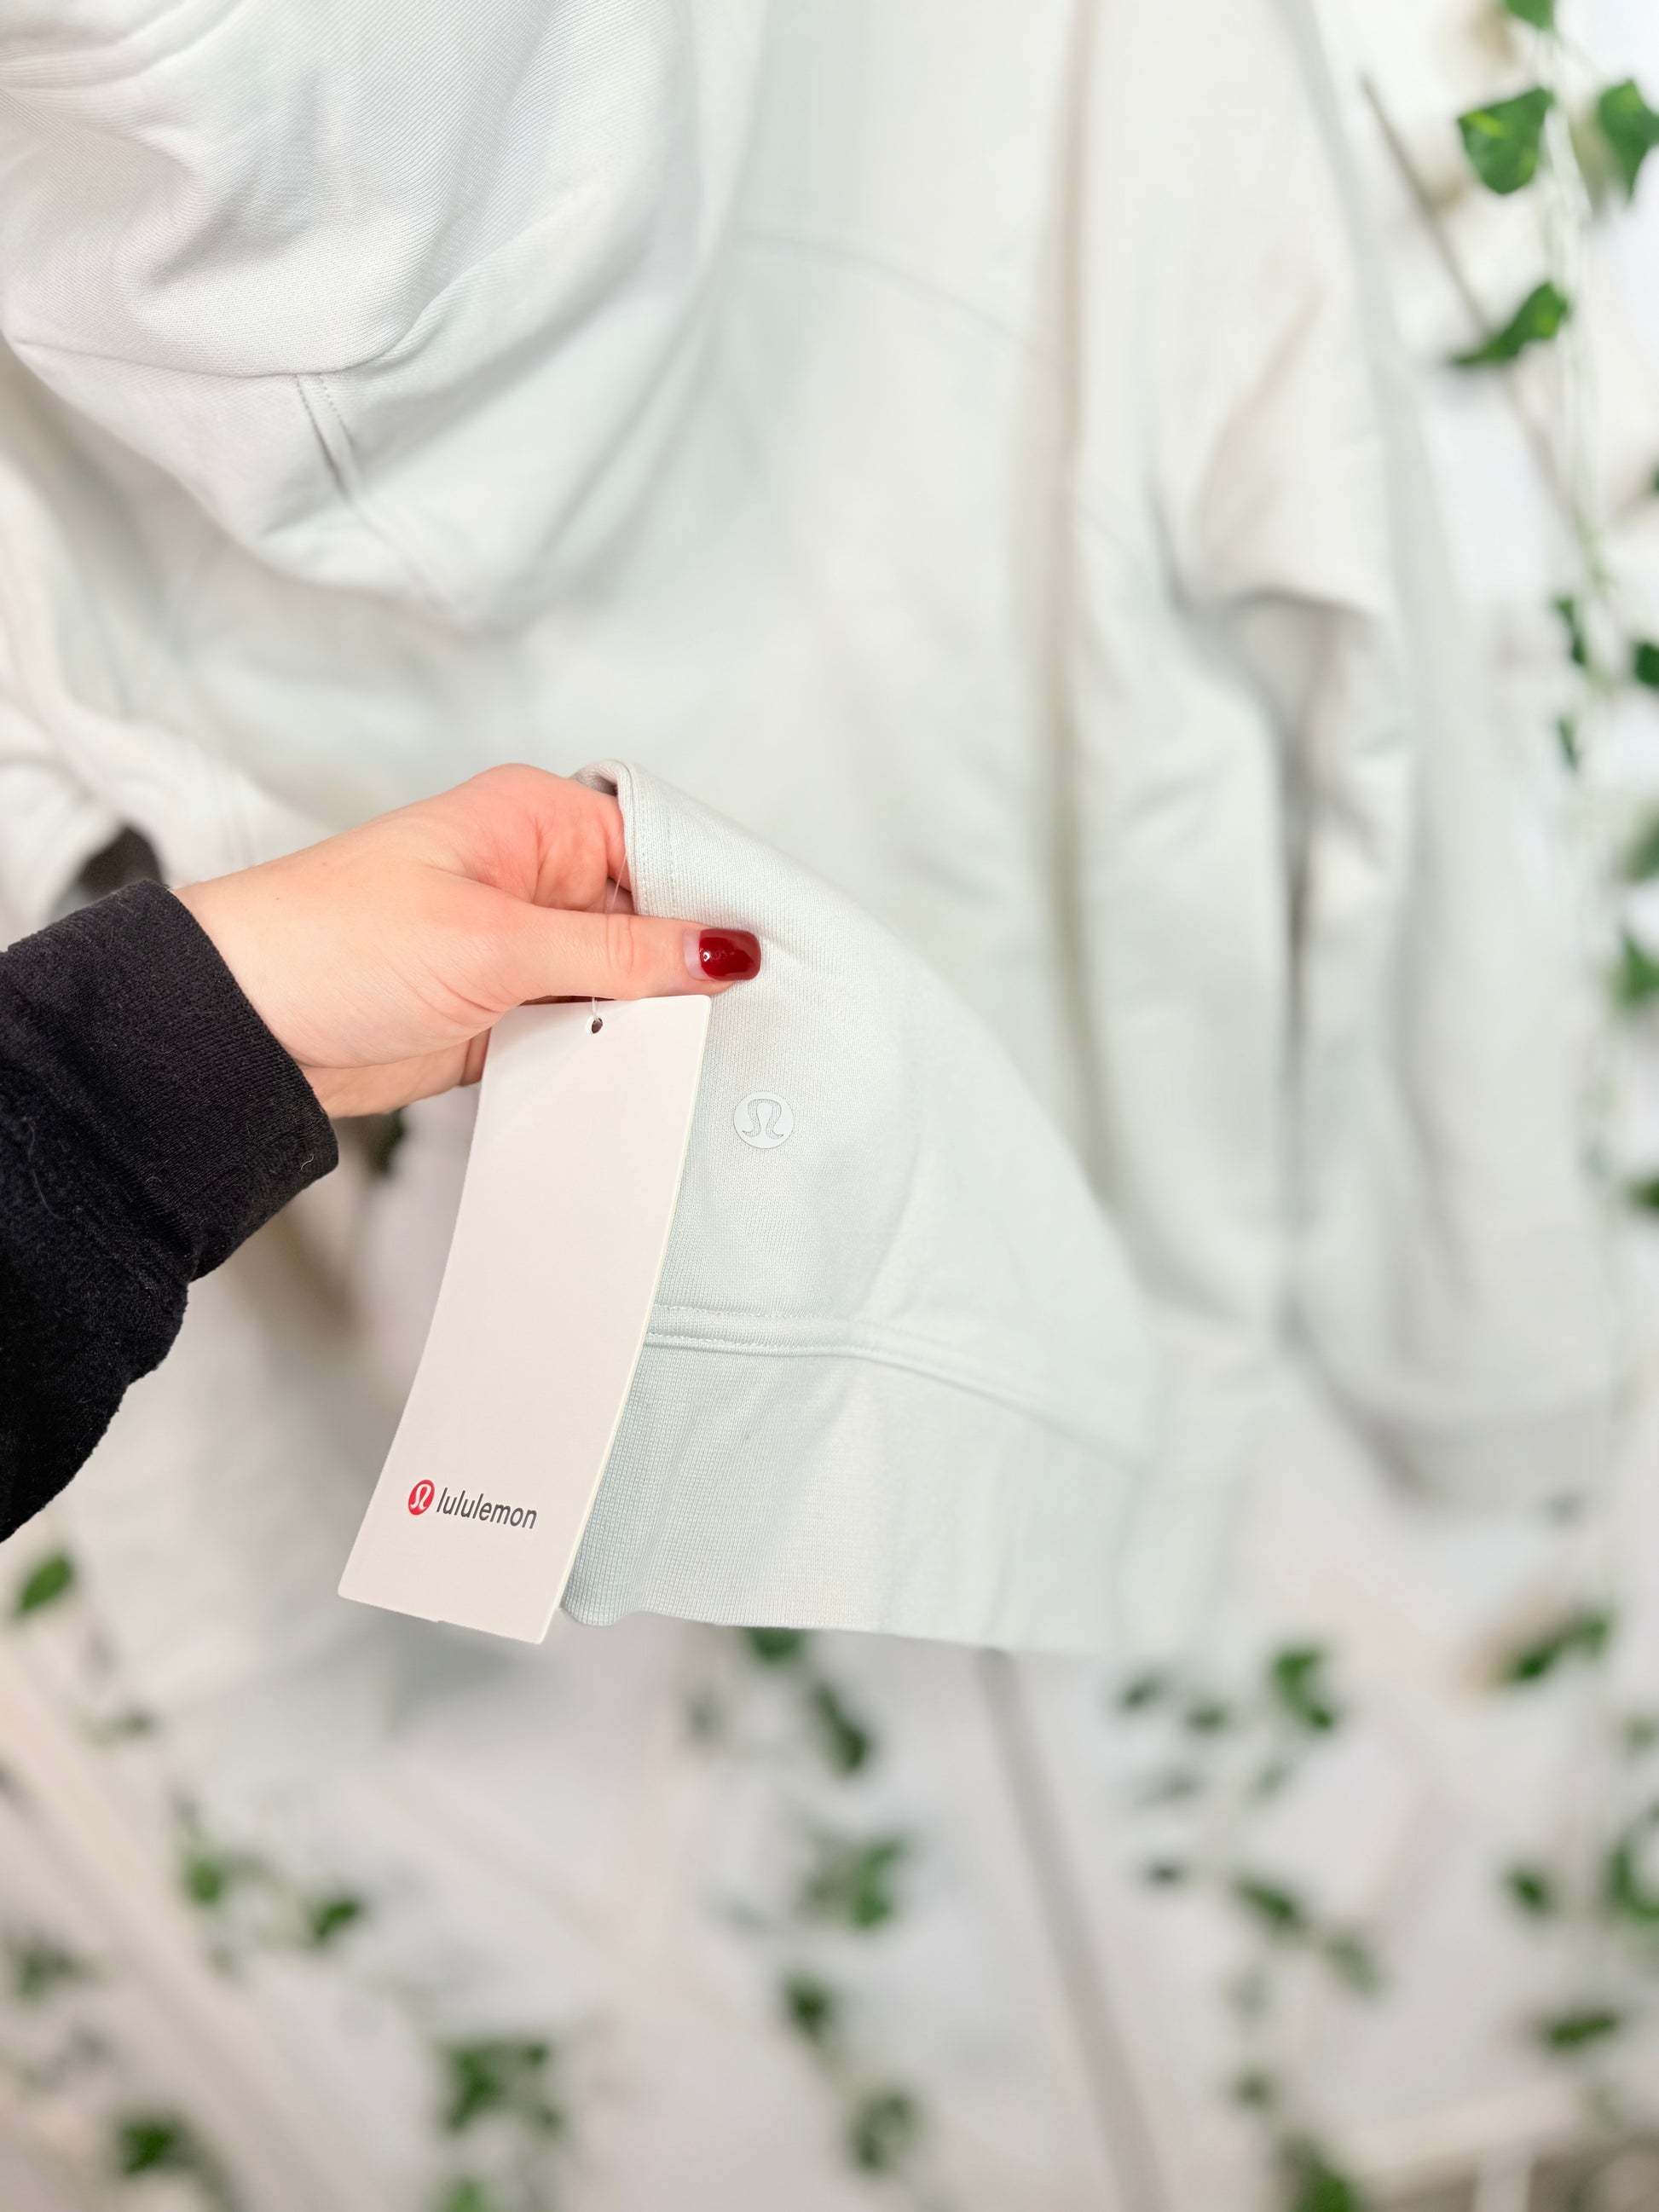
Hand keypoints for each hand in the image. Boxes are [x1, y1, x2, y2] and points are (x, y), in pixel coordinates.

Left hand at [173, 766, 759, 1115]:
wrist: (241, 1030)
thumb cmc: (332, 943)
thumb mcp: (499, 944)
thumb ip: (623, 953)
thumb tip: (727, 946)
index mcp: (536, 820)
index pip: (661, 845)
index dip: (715, 897)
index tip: (769, 952)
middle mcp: (534, 877)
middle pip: (649, 920)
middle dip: (684, 970)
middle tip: (736, 1017)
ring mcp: (517, 950)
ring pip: (619, 984)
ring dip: (641, 1020)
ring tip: (684, 1054)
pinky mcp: (500, 1014)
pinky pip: (580, 1032)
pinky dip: (602, 1056)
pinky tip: (630, 1077)